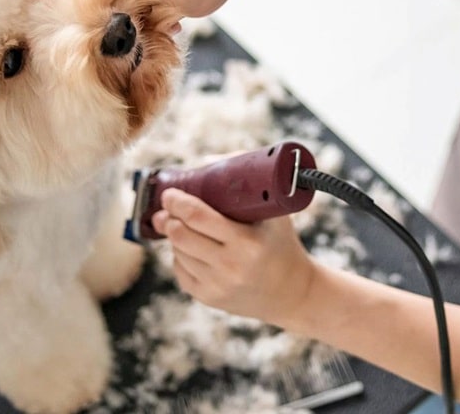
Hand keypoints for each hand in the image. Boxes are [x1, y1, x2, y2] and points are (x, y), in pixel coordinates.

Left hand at [152, 188, 317, 323]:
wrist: (292, 293)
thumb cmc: (281, 244)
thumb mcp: (274, 213)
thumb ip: (248, 182)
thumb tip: (209, 160)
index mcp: (247, 243)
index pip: (198, 218)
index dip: (178, 202)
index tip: (170, 193)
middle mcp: (230, 267)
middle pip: (181, 235)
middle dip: (168, 217)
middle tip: (167, 206)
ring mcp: (218, 286)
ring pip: (178, 252)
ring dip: (174, 235)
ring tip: (180, 224)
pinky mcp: (209, 299)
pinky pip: (180, 271)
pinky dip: (180, 256)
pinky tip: (189, 248)